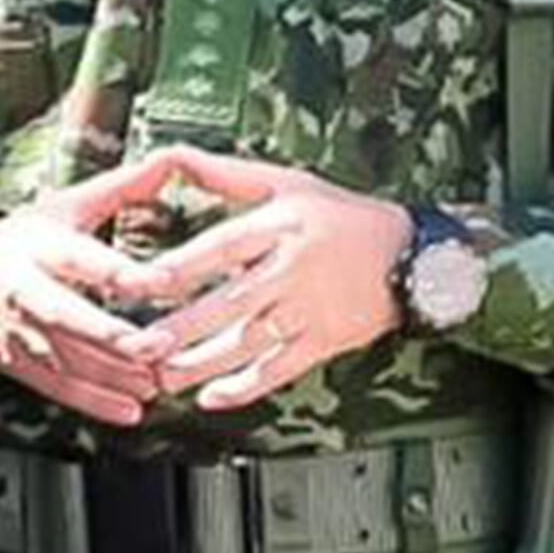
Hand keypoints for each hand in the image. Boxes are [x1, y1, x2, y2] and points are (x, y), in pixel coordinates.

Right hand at [0, 151, 187, 427]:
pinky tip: (130, 411)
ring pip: (66, 358)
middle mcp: (25, 289)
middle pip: (69, 315)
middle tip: (158, 346)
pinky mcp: (15, 362)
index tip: (167, 280)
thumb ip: (122, 188)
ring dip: (112, 375)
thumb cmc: (25, 235)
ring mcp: (17, 331)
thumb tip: (173, 161)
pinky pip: (55, 387)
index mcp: (40, 245)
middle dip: (113, 335)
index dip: (125, 272)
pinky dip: (93, 402)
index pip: (85, 259)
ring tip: (156, 384)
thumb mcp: (68, 205)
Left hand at [115, 146, 417, 412]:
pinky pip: (281, 369)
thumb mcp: (286, 183)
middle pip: (230, 302)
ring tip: (162, 377)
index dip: (180, 267)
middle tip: (138, 344)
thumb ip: (224, 174)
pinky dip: (246, 387)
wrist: (416, 255)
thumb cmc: (339, 215)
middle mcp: (295, 268)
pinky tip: (211, 397)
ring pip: (250, 341)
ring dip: (204, 363)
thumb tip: (167, 155)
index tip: (137, 283)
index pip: (222, 247)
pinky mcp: (326, 340)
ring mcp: (312, 308)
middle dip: (183, 327)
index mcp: (281, 225)